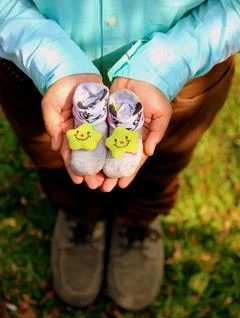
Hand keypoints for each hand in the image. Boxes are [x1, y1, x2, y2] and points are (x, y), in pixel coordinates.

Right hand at [41, 73, 104, 188]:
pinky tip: (119, 159)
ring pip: (101, 150)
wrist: (71, 70)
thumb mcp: (50, 107)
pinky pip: (111, 135)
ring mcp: (94, 126)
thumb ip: (53, 127)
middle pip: (88, 156)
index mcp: (68, 133)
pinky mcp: (105, 118)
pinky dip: (114, 148)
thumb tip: (56, 148)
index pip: (71, 155)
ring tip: (110, 179)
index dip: (74, 169)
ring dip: (104, 165)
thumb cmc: (57, 89)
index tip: (79, 181)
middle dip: (92, 171)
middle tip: (97, 185)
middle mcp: (82, 133)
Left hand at [101, 77, 171, 191]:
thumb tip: (149, 153)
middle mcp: (128, 136)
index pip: (134, 160)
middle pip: (118, 160)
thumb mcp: (162, 114)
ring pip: (107, 151)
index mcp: (142, 137)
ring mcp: (116, 128)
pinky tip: (87, 158)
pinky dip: (94, 147)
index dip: (129, 173)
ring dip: (100, 165)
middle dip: (111, 174)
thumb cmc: (156, 93)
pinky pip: (99, 135)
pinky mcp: (106, 118)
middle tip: (103, 187)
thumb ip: (156, 133)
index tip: (122, 186)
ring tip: (93, 178)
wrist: (142, 73)